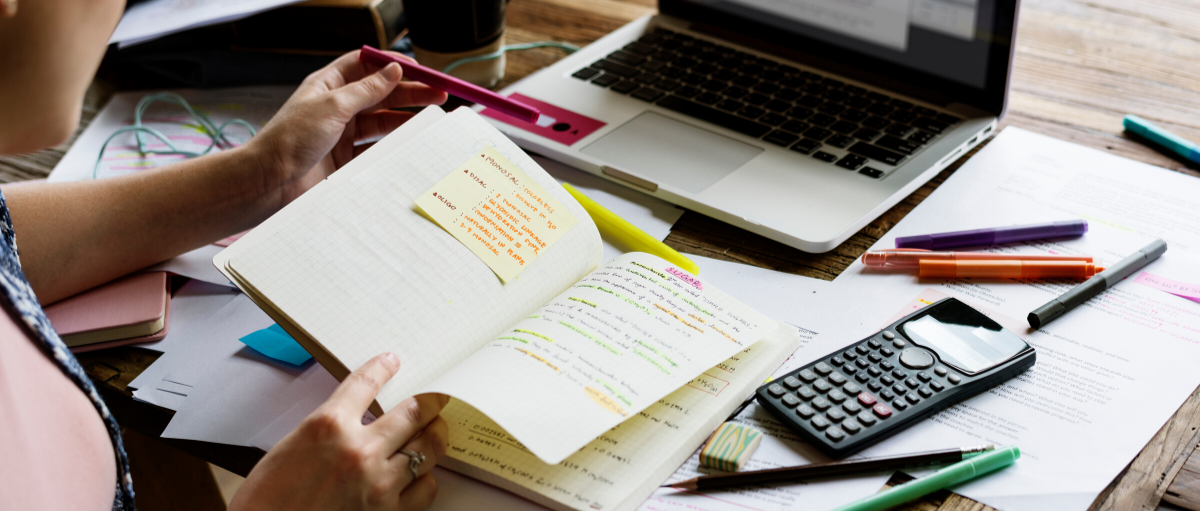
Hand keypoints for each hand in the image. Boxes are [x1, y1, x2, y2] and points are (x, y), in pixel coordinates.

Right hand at [229, 353, 450, 510]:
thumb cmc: (268, 498)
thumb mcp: (291, 445)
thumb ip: (330, 427)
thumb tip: (360, 416)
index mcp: (327, 426)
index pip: (366, 382)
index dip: (384, 368)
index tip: (392, 362)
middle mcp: (358, 450)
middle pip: (414, 412)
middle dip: (429, 401)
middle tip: (436, 397)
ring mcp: (377, 483)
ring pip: (428, 447)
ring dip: (433, 435)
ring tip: (434, 431)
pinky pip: (425, 488)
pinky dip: (426, 477)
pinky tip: (420, 473)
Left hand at [248, 50, 447, 208]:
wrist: (269, 183)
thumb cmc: (290, 140)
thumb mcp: (333, 106)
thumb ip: (367, 90)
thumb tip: (393, 71)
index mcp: (328, 85)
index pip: (365, 65)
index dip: (392, 64)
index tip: (419, 69)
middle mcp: (335, 107)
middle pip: (379, 93)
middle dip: (409, 92)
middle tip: (438, 93)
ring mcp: (341, 133)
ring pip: (381, 120)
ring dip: (405, 118)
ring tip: (430, 117)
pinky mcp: (345, 159)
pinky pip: (376, 147)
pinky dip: (393, 145)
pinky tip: (410, 143)